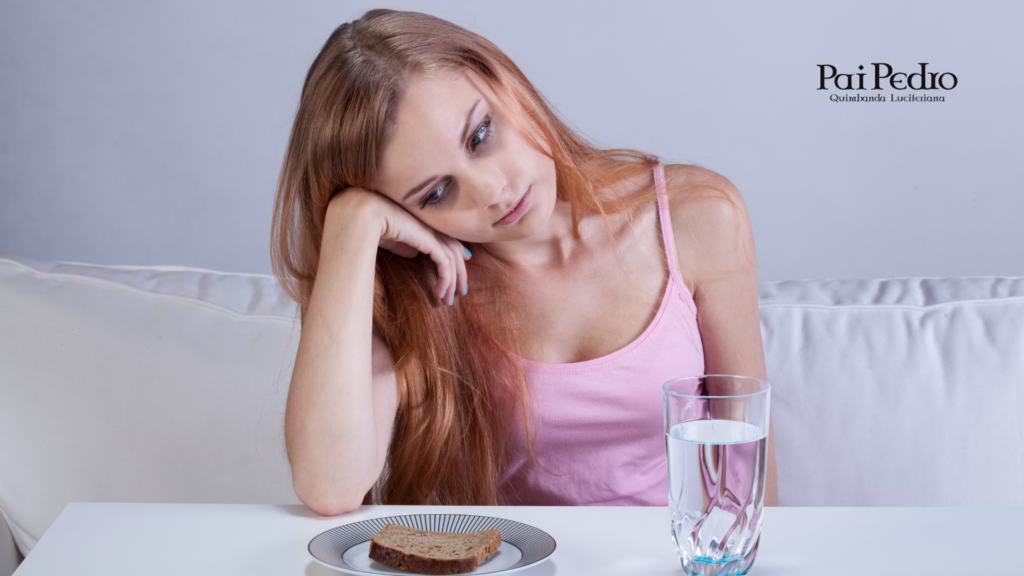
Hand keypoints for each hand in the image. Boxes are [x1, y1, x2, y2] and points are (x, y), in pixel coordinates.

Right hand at [327, 188, 470, 305]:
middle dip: (459, 273)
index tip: (455, 275)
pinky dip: (446, 280)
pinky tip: (440, 294)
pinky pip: (445, 263)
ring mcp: (431, 231)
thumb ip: (403, 244)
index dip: (454, 256)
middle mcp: (429, 225)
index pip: (445, 240)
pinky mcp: (429, 240)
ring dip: (453, 282)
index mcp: (420, 223)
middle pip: (453, 250)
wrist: (361, 215)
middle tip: (460, 292)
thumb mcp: (389, 238)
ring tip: (448, 301)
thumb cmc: (368, 225)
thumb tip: (414, 253)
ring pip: (452, 259)